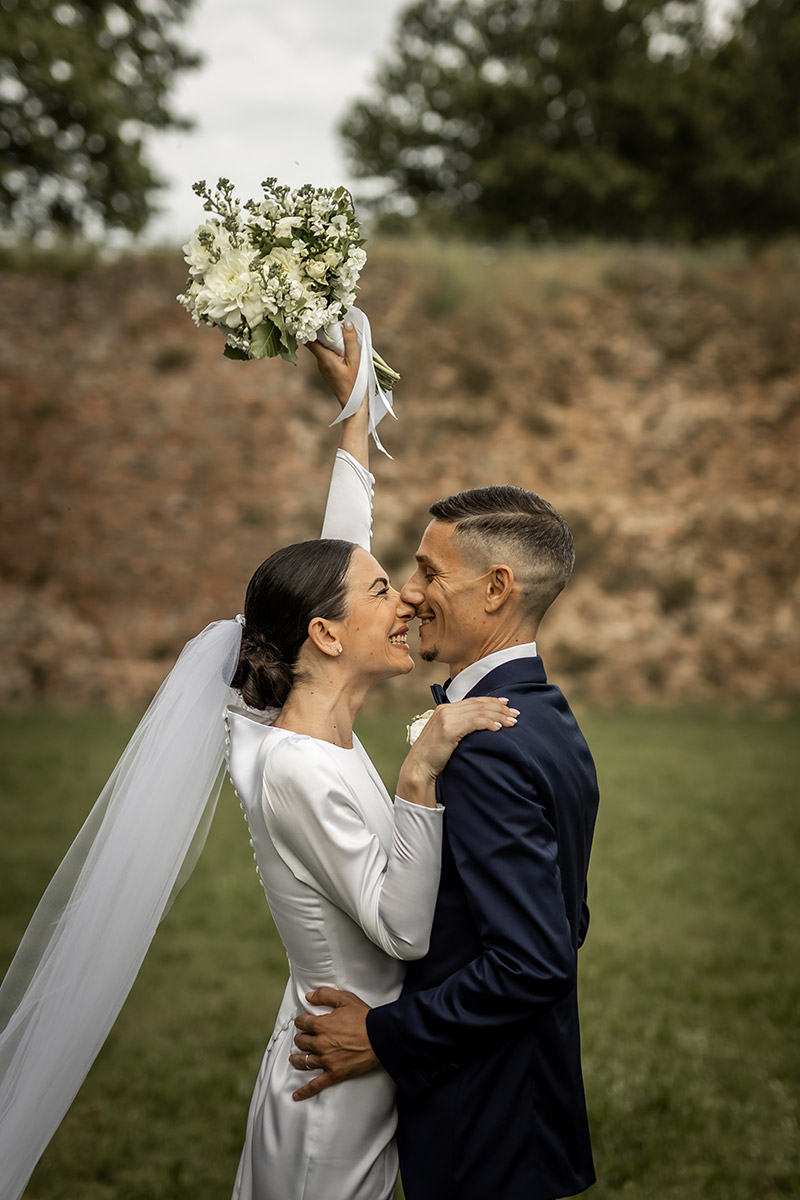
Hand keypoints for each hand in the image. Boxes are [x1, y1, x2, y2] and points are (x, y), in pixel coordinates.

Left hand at [289, 987, 378, 1100]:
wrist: (380, 1037)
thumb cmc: (365, 1018)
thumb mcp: (345, 999)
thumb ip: (324, 995)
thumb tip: (309, 996)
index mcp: (321, 1025)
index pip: (302, 1023)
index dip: (301, 1021)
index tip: (302, 1022)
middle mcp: (320, 1043)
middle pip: (302, 1042)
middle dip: (300, 1039)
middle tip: (302, 1038)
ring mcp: (326, 1060)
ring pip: (304, 1061)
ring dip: (297, 1059)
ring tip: (295, 1059)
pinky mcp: (335, 1073)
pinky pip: (316, 1084)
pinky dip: (305, 1091)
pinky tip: (296, 1095)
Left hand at [306, 319, 363, 410]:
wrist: (353, 405)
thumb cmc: (355, 384)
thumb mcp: (356, 361)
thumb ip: (351, 341)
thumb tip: (346, 322)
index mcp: (324, 358)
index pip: (309, 340)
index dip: (310, 328)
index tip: (317, 317)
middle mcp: (321, 362)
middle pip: (316, 342)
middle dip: (323, 330)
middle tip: (332, 318)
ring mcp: (324, 367)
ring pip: (322, 348)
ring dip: (330, 339)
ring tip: (340, 329)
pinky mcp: (329, 371)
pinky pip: (328, 355)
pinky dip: (333, 348)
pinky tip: (343, 345)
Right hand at [398, 697, 517, 795]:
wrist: (419, 767)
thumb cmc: (434, 756)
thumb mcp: (447, 736)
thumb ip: (459, 726)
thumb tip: (479, 725)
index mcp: (444, 709)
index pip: (473, 701)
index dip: (491, 701)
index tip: (506, 704)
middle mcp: (445, 710)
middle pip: (478, 705)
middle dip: (499, 708)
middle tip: (516, 713)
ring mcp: (446, 718)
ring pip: (479, 712)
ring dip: (498, 716)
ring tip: (512, 722)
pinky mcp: (449, 729)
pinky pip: (474, 722)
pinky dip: (488, 723)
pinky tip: (499, 727)